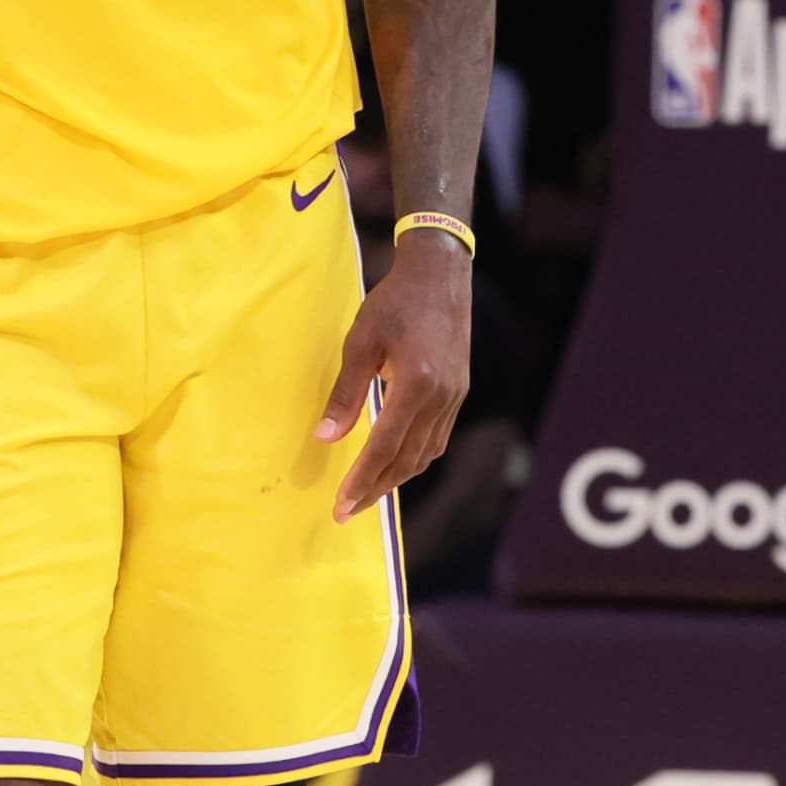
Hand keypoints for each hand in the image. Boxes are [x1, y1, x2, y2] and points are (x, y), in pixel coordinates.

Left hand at [317, 240, 472, 519]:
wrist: (440, 274)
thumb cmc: (394, 302)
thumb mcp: (360, 342)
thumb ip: (345, 394)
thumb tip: (326, 437)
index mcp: (416, 385)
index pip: (385, 447)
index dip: (362, 480)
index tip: (342, 505)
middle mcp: (441, 398)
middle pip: (407, 460)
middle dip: (376, 489)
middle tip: (348, 510)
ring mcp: (455, 397)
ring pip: (426, 454)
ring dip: (396, 478)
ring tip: (367, 493)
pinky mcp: (459, 392)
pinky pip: (436, 438)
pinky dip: (414, 457)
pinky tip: (395, 462)